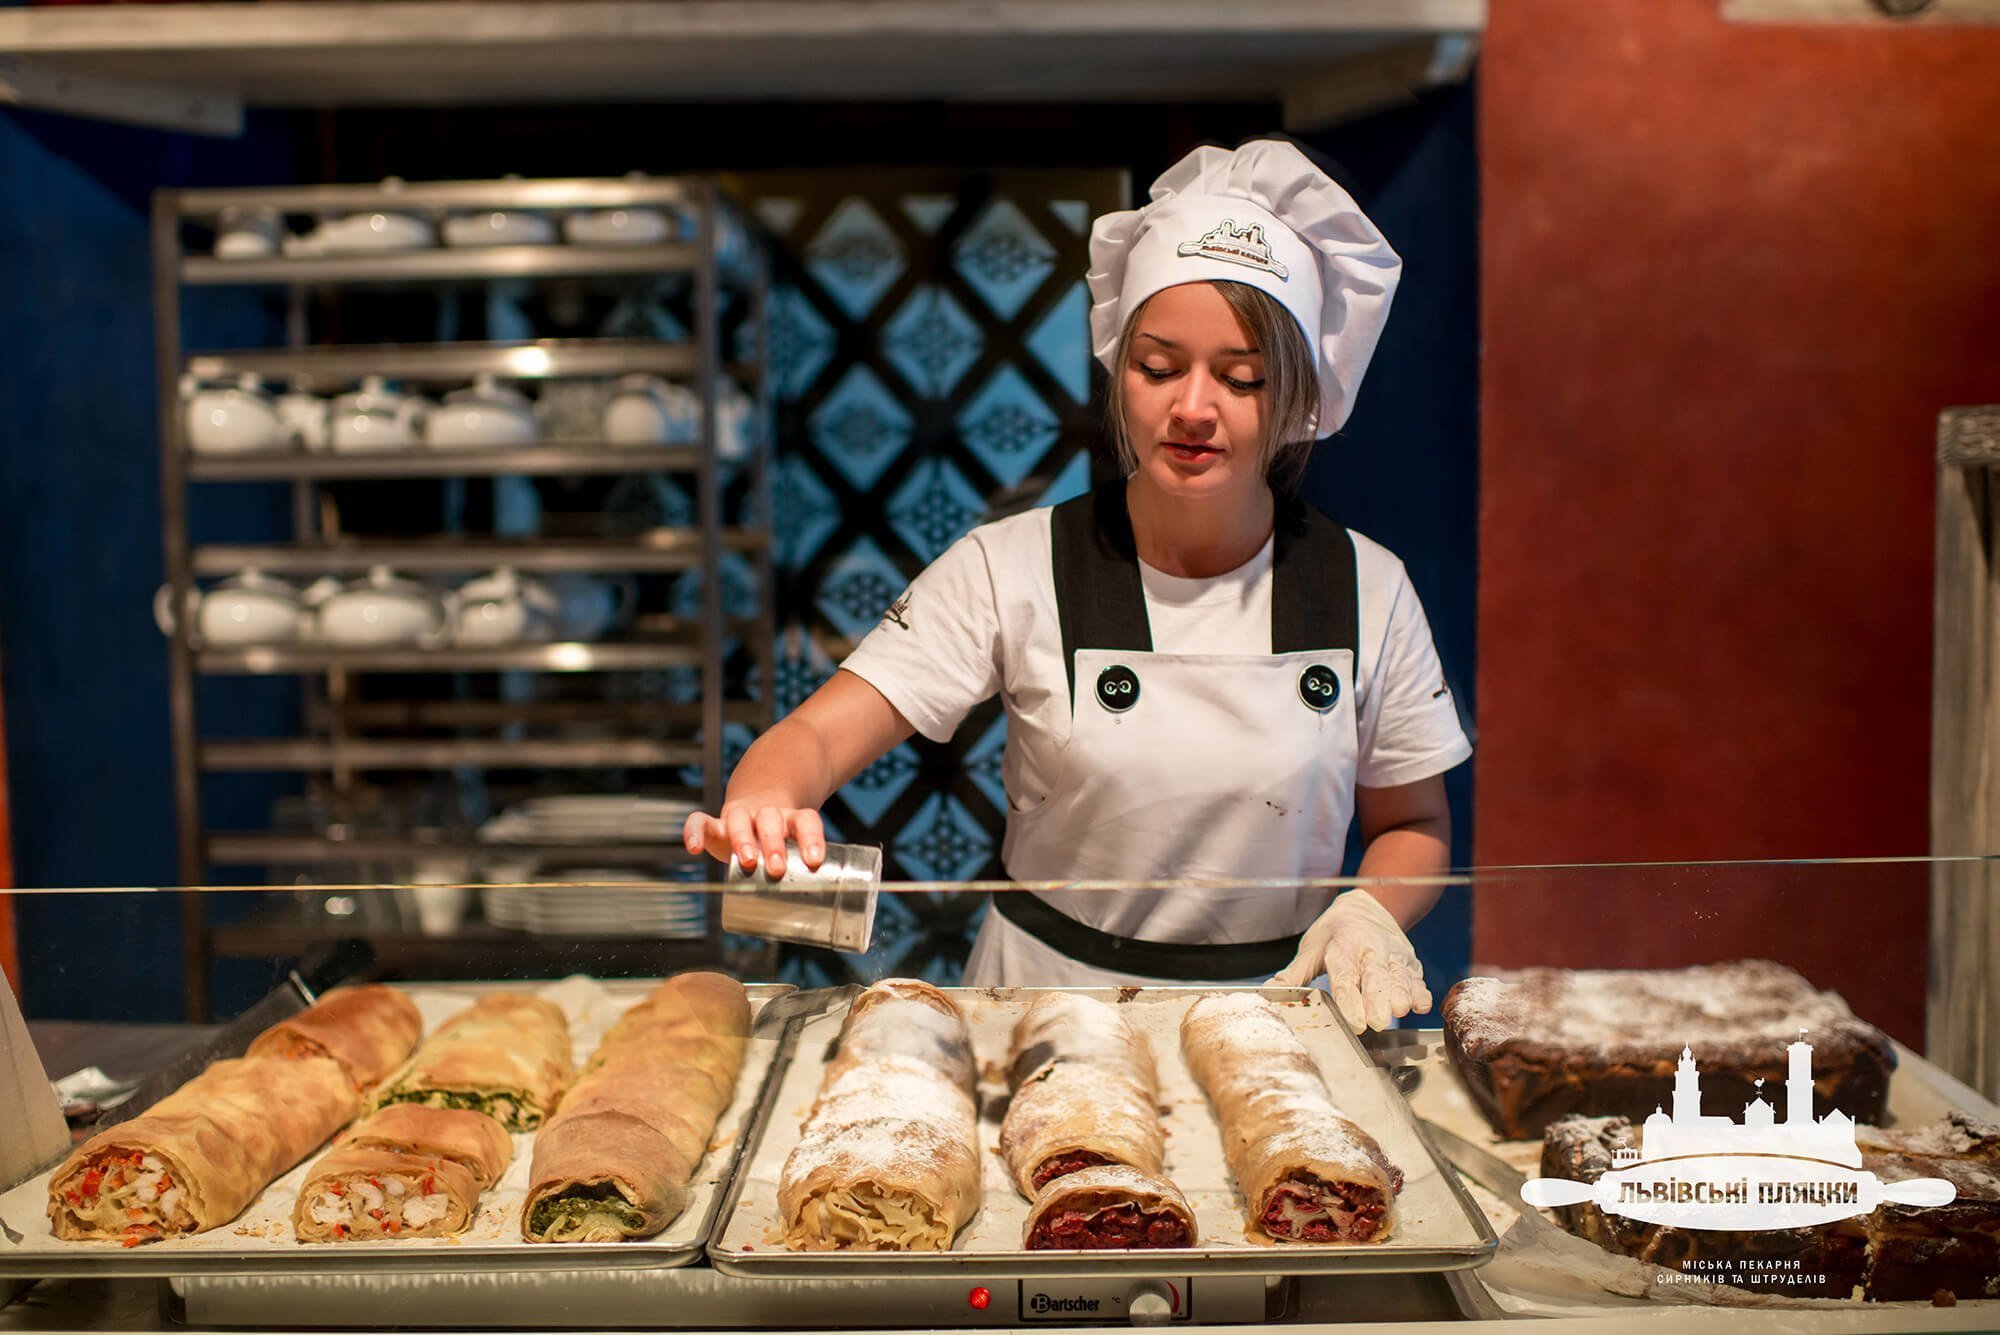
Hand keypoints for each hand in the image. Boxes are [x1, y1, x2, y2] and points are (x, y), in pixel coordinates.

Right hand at [682, 802, 826, 879]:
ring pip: (739, 819)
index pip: (806, 821)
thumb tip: (816, 921)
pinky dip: (694, 832)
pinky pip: (699, 821)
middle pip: (770, 820)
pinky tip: (694, 849)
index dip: (811, 838)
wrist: (756, 811)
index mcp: (792, 820)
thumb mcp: (795, 854)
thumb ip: (804, 876)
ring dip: (743, 838)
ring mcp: (740, 816)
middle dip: (773, 843)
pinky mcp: (714, 824)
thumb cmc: (779, 842)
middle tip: (776, 868)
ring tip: (747, 861)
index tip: (814, 860)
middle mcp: (767, 814)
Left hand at [1268, 889, 1431, 1033]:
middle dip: (1378, 999)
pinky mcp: (1409, 963)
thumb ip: (1293, 975)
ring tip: (1402, 1011)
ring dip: (1401, 994)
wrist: (1369, 907)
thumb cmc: (1335, 933)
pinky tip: (1421, 1006)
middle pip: (1375, 977)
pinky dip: (1421, 991)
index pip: (1345, 976)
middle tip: (1379, 1022)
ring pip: (1399, 977)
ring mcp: (1392, 957)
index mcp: (1343, 947)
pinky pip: (1417, 978)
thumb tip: (1266, 995)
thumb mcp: (1311, 949)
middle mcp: (1370, 951)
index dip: (1350, 999)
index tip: (1355, 1022)